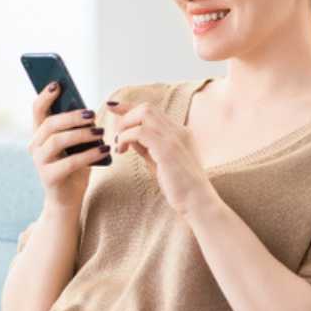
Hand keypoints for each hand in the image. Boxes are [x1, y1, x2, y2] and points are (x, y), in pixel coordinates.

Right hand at [28, 82, 110, 209]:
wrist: (67, 200)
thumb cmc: (74, 168)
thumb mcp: (75, 145)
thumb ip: (75, 129)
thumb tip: (88, 112)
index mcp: (39, 135)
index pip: (37, 110)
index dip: (46, 95)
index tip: (58, 83)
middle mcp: (35, 147)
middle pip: (50, 124)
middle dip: (72, 116)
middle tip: (92, 114)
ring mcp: (40, 162)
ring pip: (58, 141)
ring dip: (82, 134)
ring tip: (100, 133)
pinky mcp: (49, 177)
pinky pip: (70, 162)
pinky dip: (89, 155)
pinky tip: (103, 150)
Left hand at [104, 100, 221, 218]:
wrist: (198, 203)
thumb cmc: (180, 188)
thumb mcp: (159, 163)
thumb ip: (146, 148)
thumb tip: (128, 137)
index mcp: (179, 133)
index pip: (152, 111)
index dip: (130, 107)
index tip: (113, 107)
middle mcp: (178, 130)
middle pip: (146, 107)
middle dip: (125, 117)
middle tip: (117, 139)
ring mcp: (174, 137)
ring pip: (143, 113)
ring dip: (125, 126)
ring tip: (119, 146)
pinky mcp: (167, 148)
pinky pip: (140, 131)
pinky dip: (126, 137)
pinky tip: (122, 150)